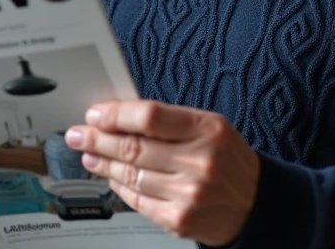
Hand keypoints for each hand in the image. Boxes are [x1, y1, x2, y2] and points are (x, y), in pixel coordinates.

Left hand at [65, 100, 259, 245]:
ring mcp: (189, 194)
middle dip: (98, 139)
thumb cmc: (227, 158)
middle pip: (134, 147)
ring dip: (103, 164)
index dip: (116, 115)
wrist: (255, 203)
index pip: (150, 117)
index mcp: (207, 129)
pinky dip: (119, 187)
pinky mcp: (179, 220)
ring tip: (90, 155)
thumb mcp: (209, 126)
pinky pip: (137, 200)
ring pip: (130, 175)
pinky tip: (110, 177)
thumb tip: (121, 115)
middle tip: (79, 135)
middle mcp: (199, 161)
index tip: (95, 114)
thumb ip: (169, 120)